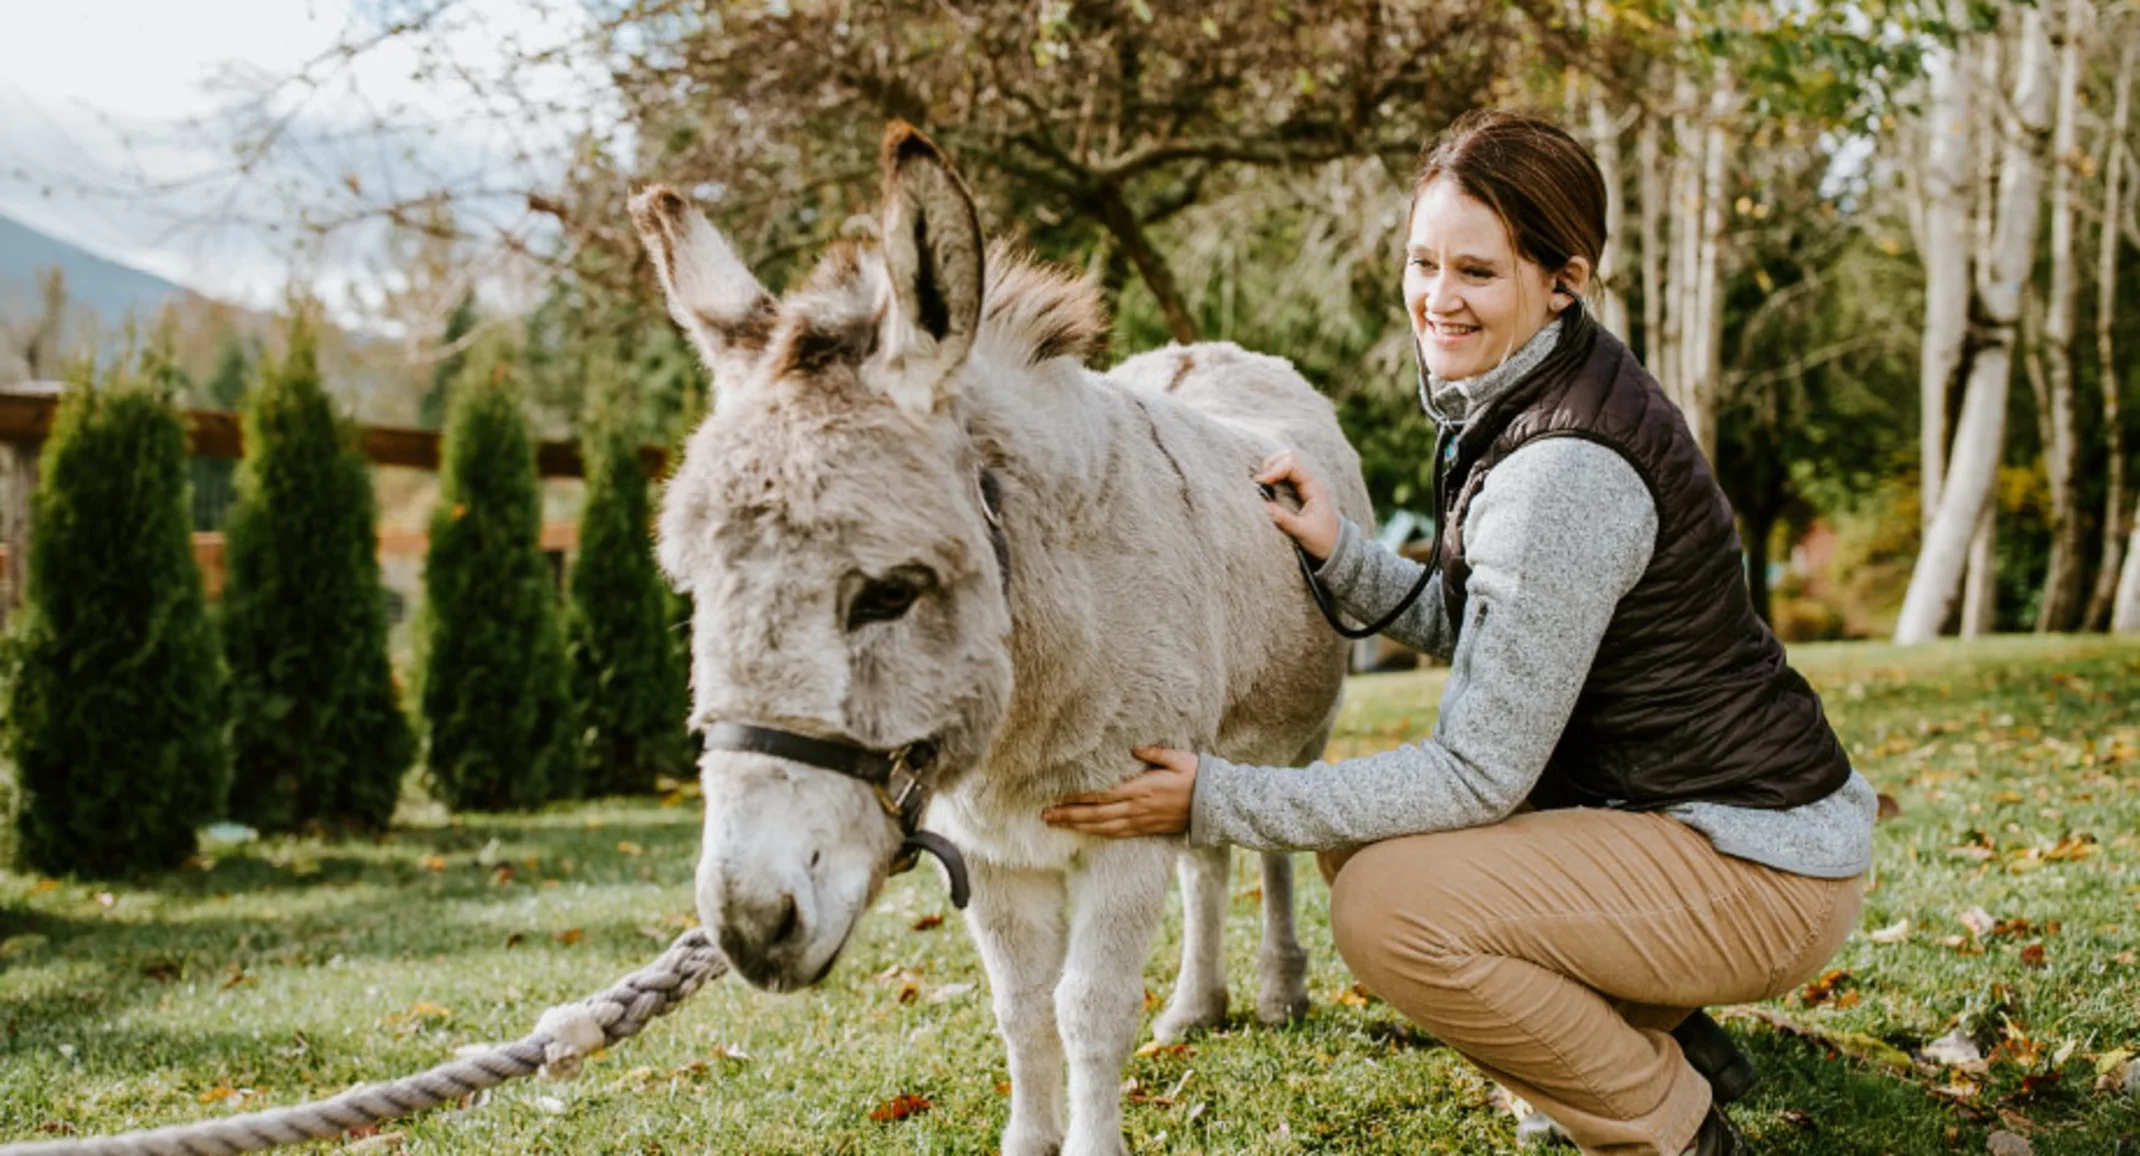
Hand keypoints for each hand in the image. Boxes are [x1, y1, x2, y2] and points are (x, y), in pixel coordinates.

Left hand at [1041, 746, 1197, 837]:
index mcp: (1141, 789)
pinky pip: (1118, 834)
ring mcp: (1141, 821)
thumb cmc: (1197, 776)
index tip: (1057, 796)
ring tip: (1056, 824)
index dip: (1078, 797)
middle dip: (1069, 816)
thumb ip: (1154, 752)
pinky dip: (1099, 834)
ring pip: (1103, 827)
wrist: (1217, 804)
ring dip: (1078, 827)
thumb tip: (1132, 747)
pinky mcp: (1147, 829)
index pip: (1102, 794)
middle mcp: (1137, 808)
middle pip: (1096, 814)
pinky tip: (1086, 832)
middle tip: (1045, 815)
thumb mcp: (1178, 758)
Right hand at [1256, 450, 1339, 562]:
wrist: (1334, 547)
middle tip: (1259, 483)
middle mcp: (1307, 481)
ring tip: (1259, 486)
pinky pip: (1280, 477)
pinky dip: (1269, 478)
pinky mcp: (1295, 492)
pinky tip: (1263, 490)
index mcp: (1312, 486)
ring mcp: (1301, 485)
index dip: (1273, 470)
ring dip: (1268, 471)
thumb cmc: (1322, 540)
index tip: (1260, 482)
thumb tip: (1264, 507)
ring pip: (1282, 464)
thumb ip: (1284, 520)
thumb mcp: (1303, 532)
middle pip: (1286, 457)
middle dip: (1269, 465)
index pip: (1291, 464)